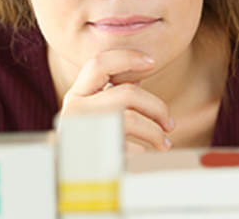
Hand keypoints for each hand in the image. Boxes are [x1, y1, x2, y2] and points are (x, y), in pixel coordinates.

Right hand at [59, 49, 174, 153]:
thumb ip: (111, 91)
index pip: (99, 63)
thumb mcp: (93, 111)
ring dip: (155, 132)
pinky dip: (142, 150)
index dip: (127, 58)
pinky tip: (144, 154)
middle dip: (156, 107)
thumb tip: (139, 74)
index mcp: (76, 94)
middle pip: (127, 94)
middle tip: (169, 123)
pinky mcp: (91, 153)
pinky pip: (128, 146)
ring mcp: (82, 132)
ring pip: (130, 119)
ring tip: (164, 142)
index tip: (152, 62)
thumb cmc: (89, 139)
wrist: (69, 179)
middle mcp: (75, 110)